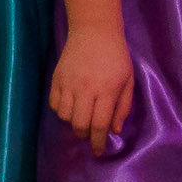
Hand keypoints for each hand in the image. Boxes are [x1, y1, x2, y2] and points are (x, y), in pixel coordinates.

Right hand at [50, 23, 134, 152]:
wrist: (94, 31)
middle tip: (89, 133)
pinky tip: (69, 106)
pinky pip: (53, 104)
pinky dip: (60, 110)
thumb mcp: (127, 81)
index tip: (98, 150)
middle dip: (84, 135)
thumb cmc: (116, 56)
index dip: (97, 142)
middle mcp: (85, 89)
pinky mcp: (56, 78)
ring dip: (72, 122)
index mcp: (106, 90)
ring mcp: (68, 83)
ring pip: (64, 116)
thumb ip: (122, 107)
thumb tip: (114, 131)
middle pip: (79, 124)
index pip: (99, 124)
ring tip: (80, 117)